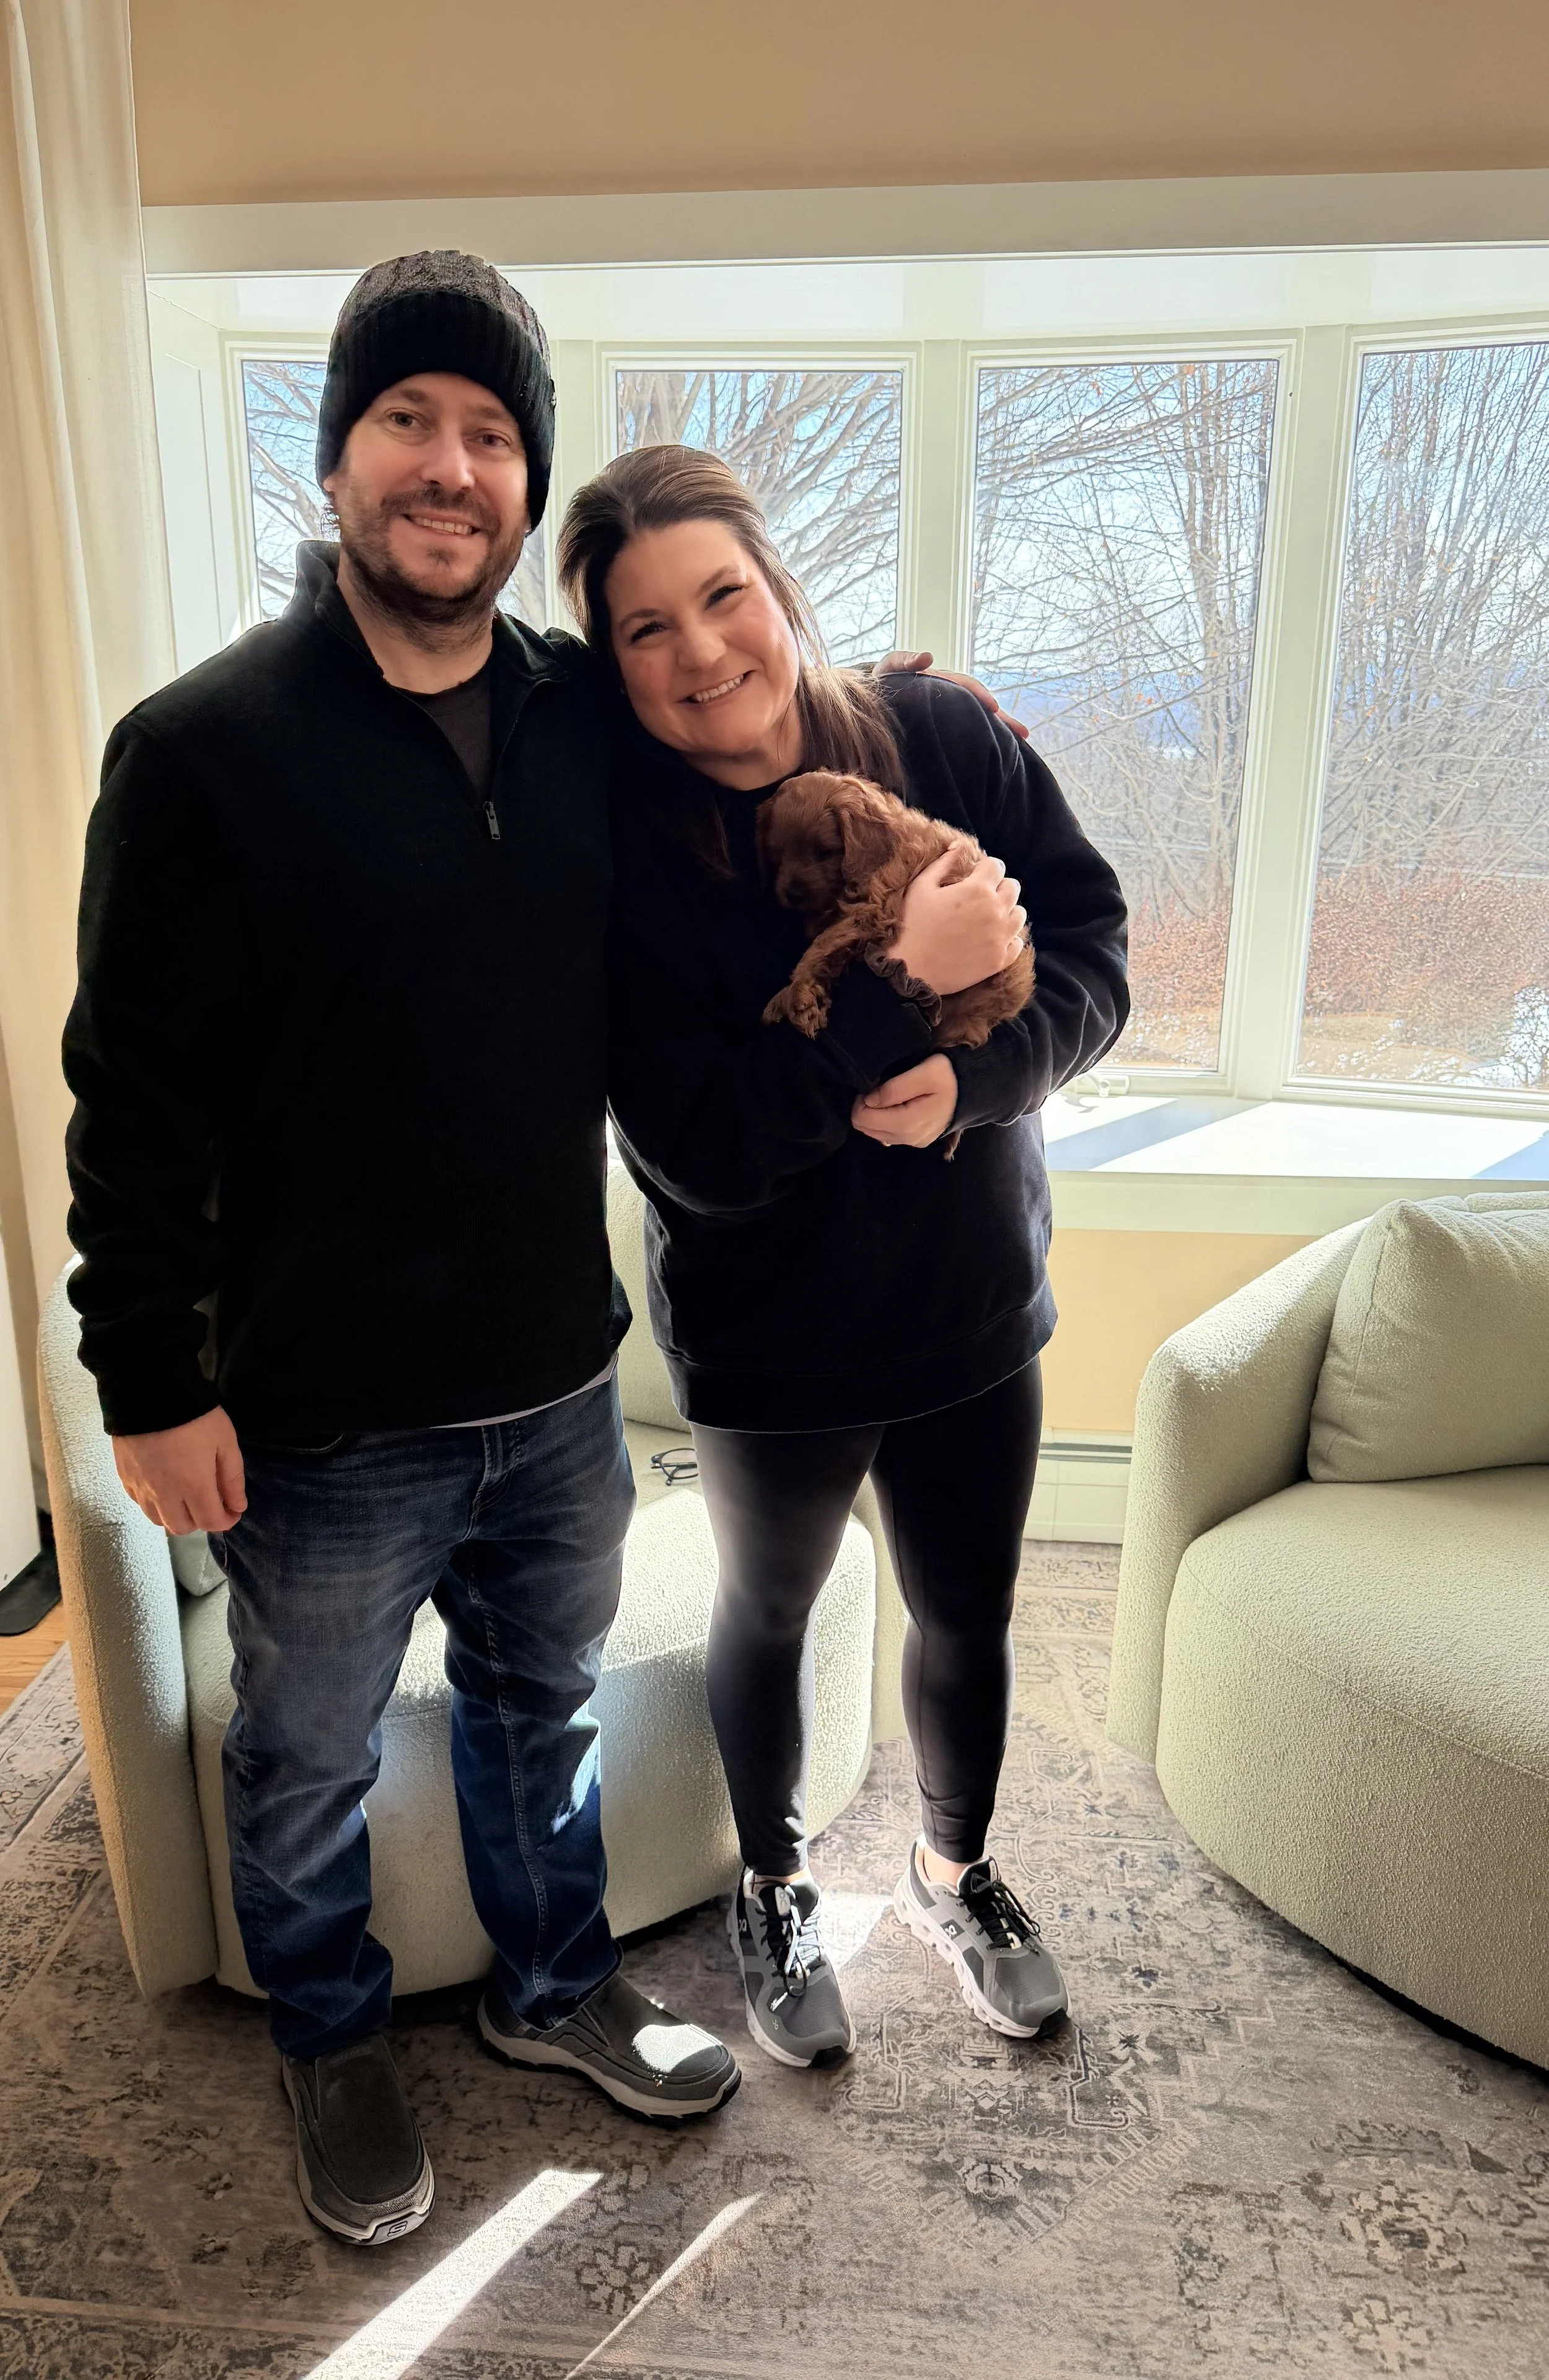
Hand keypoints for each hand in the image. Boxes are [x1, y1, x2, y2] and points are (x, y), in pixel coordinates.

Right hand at [113, 1407, 246, 1534]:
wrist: (149, 1392)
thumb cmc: (195, 1416)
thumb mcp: (225, 1441)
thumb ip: (232, 1478)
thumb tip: (237, 1506)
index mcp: (193, 1486)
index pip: (211, 1522)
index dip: (226, 1520)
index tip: (233, 1509)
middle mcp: (164, 1495)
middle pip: (182, 1527)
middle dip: (200, 1520)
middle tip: (209, 1499)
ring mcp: (141, 1488)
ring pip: (158, 1520)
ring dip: (175, 1514)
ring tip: (185, 1494)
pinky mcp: (124, 1477)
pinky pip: (140, 1504)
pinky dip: (155, 1503)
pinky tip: (163, 1484)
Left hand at [852, 1055, 959, 1147]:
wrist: (973, 1091)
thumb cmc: (949, 1077)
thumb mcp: (925, 1073)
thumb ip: (894, 1088)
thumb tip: (869, 1100)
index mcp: (907, 1123)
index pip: (863, 1119)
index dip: (861, 1100)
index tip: (873, 1085)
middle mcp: (907, 1138)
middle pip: (866, 1128)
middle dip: (866, 1108)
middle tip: (880, 1089)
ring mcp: (912, 1142)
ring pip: (875, 1133)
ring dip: (875, 1114)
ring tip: (889, 1096)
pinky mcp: (916, 1141)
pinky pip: (888, 1134)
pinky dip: (885, 1120)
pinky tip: (897, 1106)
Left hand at [876, 651, 1030, 740]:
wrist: (876, 699)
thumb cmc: (883, 680)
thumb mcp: (891, 665)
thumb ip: (905, 660)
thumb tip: (929, 657)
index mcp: (943, 681)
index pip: (967, 686)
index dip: (981, 695)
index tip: (994, 707)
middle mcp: (952, 697)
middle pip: (982, 706)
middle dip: (1003, 718)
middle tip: (1023, 733)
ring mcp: (950, 713)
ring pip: (979, 721)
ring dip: (1000, 731)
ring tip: (1020, 745)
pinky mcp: (945, 729)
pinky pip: (969, 735)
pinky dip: (985, 742)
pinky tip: (999, 756)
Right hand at [890, 849, 1026, 994]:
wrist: (910, 970)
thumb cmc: (912, 926)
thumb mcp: (921, 887)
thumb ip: (943, 863)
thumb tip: (958, 845)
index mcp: (977, 889)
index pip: (997, 866)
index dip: (985, 868)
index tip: (974, 875)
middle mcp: (995, 911)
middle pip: (1013, 888)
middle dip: (998, 886)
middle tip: (980, 896)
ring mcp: (1000, 937)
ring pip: (1019, 914)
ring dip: (1007, 911)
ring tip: (988, 916)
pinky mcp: (999, 960)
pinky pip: (1017, 942)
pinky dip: (1008, 938)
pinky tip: (991, 938)